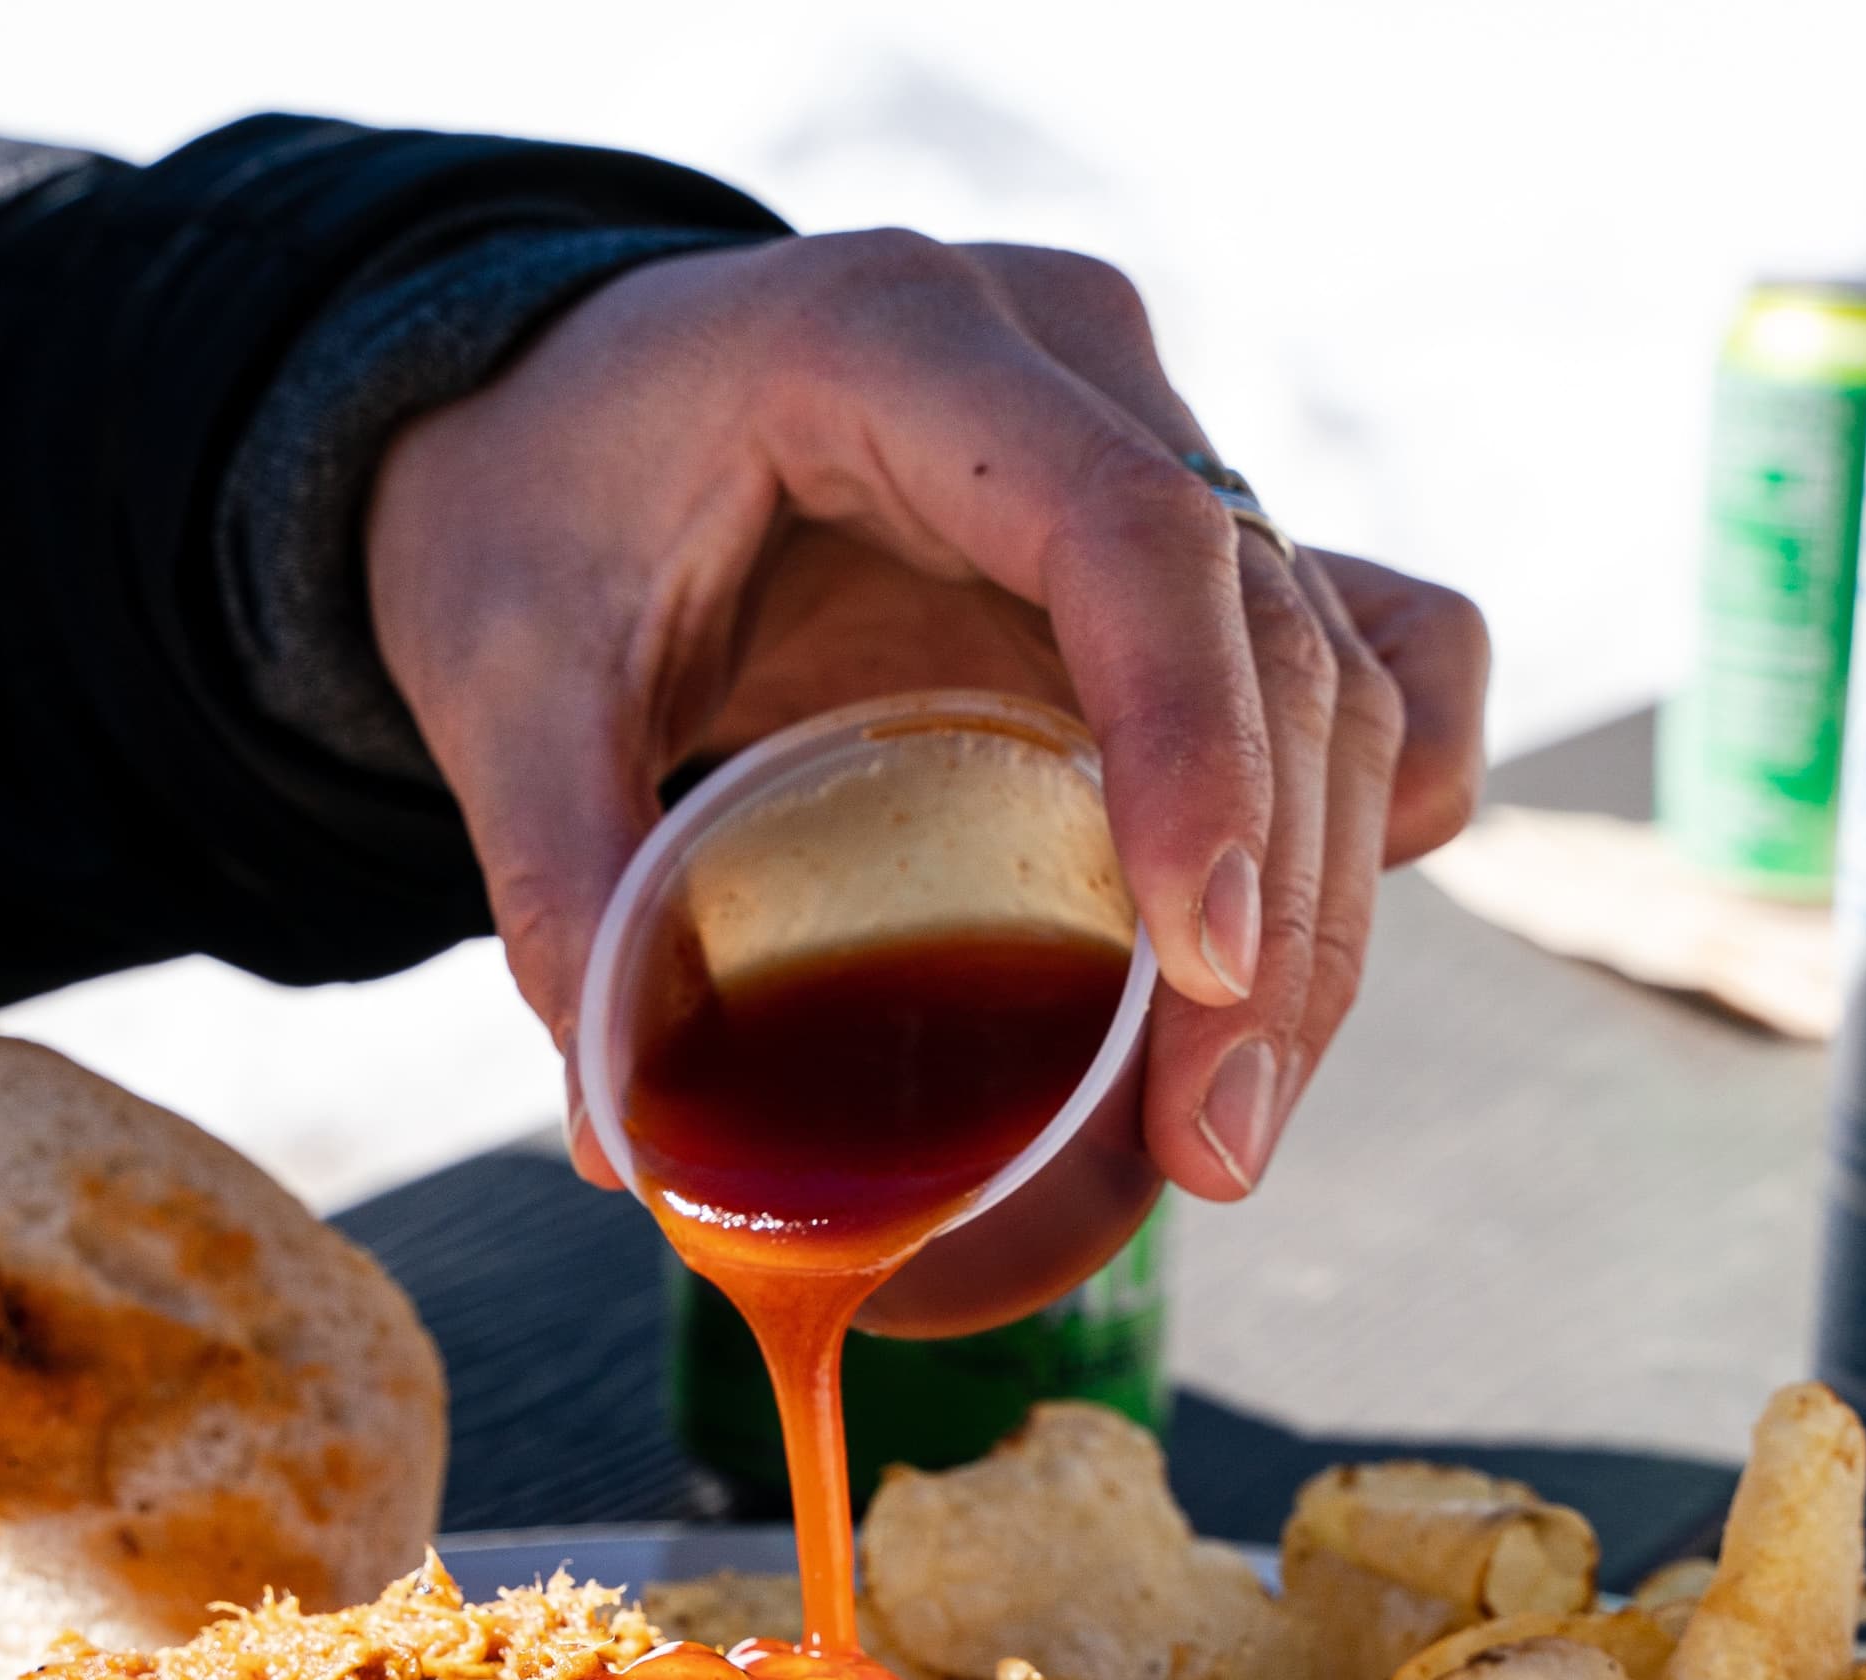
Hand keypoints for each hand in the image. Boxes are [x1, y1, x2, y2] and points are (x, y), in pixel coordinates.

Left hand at [366, 232, 1486, 1201]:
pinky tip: (1301, 955)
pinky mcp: (1181, 543)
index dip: (1195, 748)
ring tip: (1226, 1129)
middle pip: (1267, 630)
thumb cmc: (529, 506)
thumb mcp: (496, 677)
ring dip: (1322, 912)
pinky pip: (1360, 647)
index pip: (1130, 531)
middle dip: (1277, 912)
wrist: (555, 404)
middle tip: (1216, 1148)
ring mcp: (1148, 441)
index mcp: (901, 345)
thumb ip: (562, 882)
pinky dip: (1369, 800)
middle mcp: (1069, 365)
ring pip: (1334, 670)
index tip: (1201, 969)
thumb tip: (634, 1138)